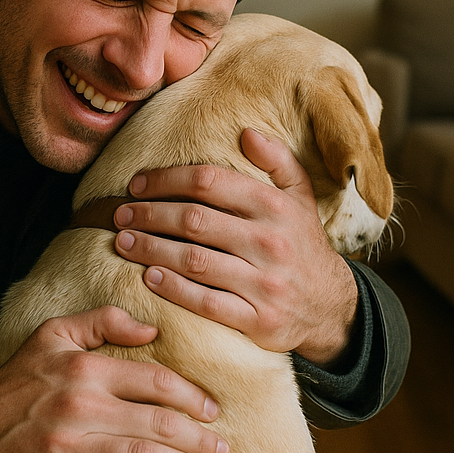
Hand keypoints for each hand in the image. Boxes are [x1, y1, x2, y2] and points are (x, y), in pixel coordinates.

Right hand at [0, 306, 228, 452]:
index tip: (212, 412)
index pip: (153, 381)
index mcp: (84, 370)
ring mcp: (65, 449)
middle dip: (198, 440)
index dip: (190, 397)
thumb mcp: (52, 335)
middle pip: (156, 424)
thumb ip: (102, 321)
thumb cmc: (14, 382)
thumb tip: (151, 331)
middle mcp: (78, 407)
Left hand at [112, 129, 357, 365]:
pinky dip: (174, 289)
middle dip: (150, 215)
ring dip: (152, 250)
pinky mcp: (259, 320)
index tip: (137, 185)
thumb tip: (247, 132)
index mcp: (275, 207)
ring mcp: (264, 283)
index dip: (166, 180)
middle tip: (120, 215)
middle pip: (194, 220)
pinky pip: (207, 303)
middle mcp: (269, 241)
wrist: (333, 308)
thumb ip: (278, 162)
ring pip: (195, 260)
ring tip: (124, 243)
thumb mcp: (300, 199)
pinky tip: (149, 277)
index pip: (209, 182)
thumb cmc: (302, 246)